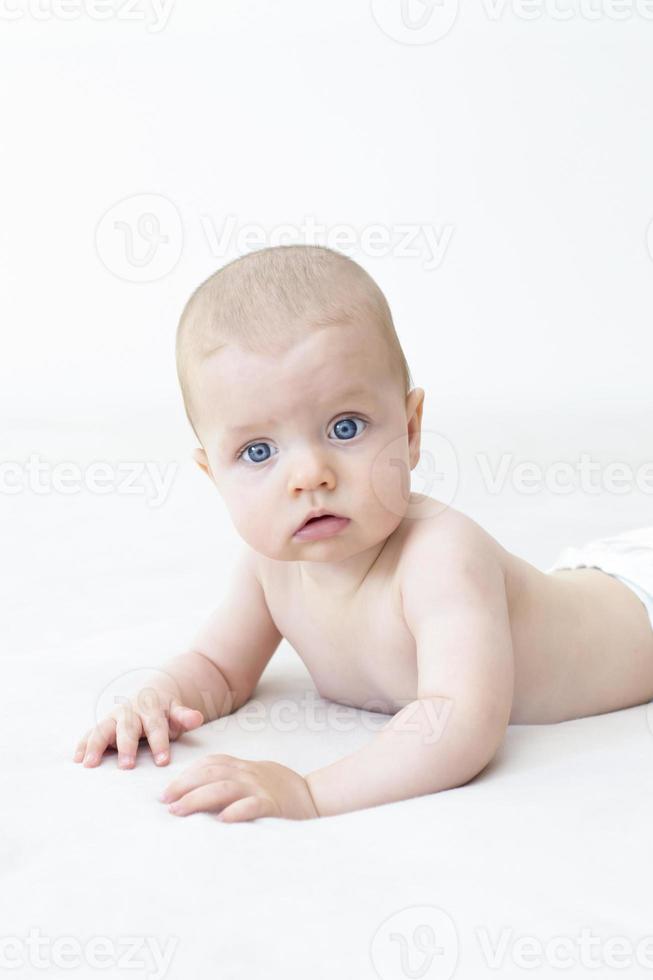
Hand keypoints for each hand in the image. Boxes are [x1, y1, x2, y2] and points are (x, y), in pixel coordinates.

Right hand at [73, 688, 203, 768]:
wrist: (150, 695)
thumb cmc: (166, 712)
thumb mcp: (177, 712)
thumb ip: (185, 716)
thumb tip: (197, 718)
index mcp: (151, 708)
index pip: (156, 725)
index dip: (160, 742)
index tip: (163, 761)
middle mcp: (130, 711)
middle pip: (127, 728)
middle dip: (127, 747)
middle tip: (127, 766)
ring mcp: (114, 717)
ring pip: (103, 729)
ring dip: (96, 746)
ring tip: (90, 765)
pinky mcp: (103, 725)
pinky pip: (91, 733)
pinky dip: (83, 745)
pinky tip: (77, 759)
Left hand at [160, 753, 318, 821]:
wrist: (314, 796)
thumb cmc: (279, 790)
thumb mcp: (254, 778)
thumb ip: (231, 780)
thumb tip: (198, 793)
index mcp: (244, 768)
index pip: (210, 763)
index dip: (186, 775)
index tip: (167, 791)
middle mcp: (248, 774)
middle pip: (211, 774)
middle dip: (184, 786)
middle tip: (165, 803)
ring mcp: (260, 789)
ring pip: (224, 788)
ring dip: (198, 799)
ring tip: (179, 811)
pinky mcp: (273, 805)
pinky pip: (252, 806)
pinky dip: (235, 811)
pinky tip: (221, 820)